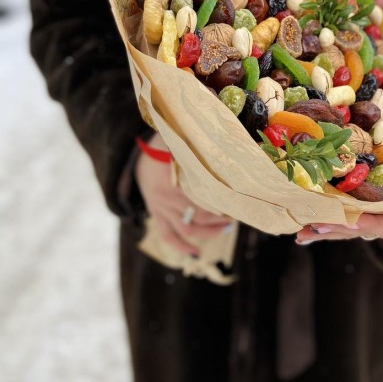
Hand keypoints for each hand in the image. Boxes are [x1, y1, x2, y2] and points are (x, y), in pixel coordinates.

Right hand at [135, 133, 230, 255]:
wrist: (132, 157)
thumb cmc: (158, 145)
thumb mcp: (173, 142)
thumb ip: (192, 146)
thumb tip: (216, 145)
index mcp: (171, 181)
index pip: (201, 199)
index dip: (220, 204)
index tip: (236, 202)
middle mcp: (166, 199)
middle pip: (198, 216)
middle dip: (219, 218)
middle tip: (237, 215)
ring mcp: (160, 210)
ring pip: (187, 229)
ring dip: (209, 232)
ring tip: (227, 228)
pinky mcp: (156, 215)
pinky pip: (168, 236)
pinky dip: (181, 247)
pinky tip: (196, 254)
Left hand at [295, 199, 382, 243]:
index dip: (372, 224)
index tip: (353, 221)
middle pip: (361, 230)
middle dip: (338, 228)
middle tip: (314, 227)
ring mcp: (375, 223)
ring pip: (348, 228)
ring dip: (325, 229)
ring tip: (302, 232)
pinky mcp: (364, 217)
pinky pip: (344, 223)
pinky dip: (326, 225)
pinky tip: (304, 230)